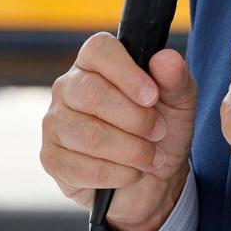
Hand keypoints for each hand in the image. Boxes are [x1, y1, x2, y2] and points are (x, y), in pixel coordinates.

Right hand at [40, 32, 196, 230]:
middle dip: (136, 119)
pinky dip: (118, 175)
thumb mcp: (179, 103)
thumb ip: (175, 78)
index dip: (127, 73)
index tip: (152, 96)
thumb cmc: (161, 131)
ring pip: (90, 135)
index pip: (99, 50)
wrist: (153, 181)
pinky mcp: (52, 159)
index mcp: (96, 62)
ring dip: (132, 151)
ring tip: (151, 157)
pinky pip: (85, 168)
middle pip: (93, 93)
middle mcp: (68, 87)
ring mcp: (55, 123)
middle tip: (159, 132)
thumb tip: (166, 58)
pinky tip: (130, 173)